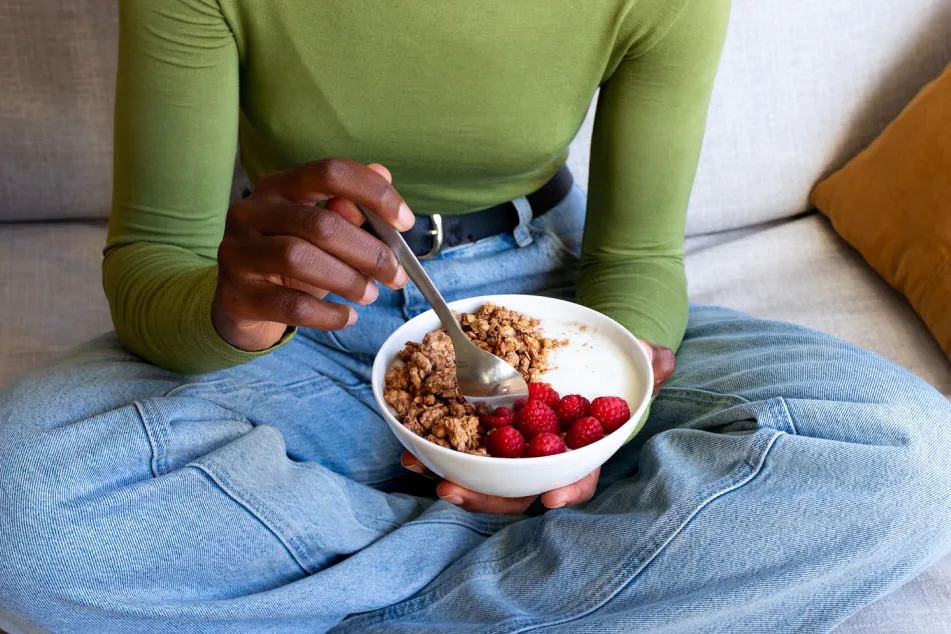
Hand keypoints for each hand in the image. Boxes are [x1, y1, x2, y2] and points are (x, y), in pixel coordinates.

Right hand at [212, 160, 413, 350]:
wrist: (241, 303)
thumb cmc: (289, 261)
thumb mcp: (319, 233)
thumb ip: (348, 206)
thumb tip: (384, 174)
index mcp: (277, 187)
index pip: (329, 173)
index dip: (373, 194)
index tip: (405, 223)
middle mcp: (250, 212)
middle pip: (320, 224)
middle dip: (369, 252)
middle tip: (396, 275)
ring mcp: (237, 253)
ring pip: (300, 259)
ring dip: (348, 280)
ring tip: (370, 294)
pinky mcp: (236, 295)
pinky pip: (290, 305)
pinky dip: (327, 315)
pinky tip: (347, 317)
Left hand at [401, 339, 676, 513]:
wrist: (589, 363)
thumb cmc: (617, 372)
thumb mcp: (638, 365)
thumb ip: (649, 367)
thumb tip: (659, 358)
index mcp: (583, 451)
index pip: (580, 478)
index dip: (567, 489)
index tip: (549, 497)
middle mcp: (548, 460)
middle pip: (519, 491)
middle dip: (485, 496)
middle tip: (453, 490)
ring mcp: (518, 453)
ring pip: (484, 478)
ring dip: (449, 476)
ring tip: (416, 465)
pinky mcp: (492, 438)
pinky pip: (464, 451)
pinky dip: (437, 452)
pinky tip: (410, 446)